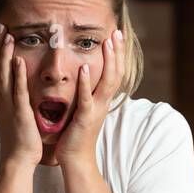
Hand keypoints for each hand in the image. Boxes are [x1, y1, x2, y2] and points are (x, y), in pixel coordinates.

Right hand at [0, 22, 42, 169]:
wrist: (18, 158)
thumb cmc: (20, 136)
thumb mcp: (14, 111)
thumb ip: (14, 95)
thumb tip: (17, 81)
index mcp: (1, 96)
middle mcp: (1, 97)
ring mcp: (9, 104)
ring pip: (2, 74)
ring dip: (3, 53)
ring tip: (6, 34)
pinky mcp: (19, 112)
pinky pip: (17, 91)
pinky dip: (16, 75)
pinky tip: (18, 60)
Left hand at [53, 27, 125, 168]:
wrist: (76, 160)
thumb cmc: (75, 136)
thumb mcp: (84, 111)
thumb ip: (86, 95)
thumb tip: (84, 79)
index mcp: (102, 100)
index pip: (114, 72)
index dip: (117, 54)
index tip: (117, 36)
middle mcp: (103, 103)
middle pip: (116, 72)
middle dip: (117, 52)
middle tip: (118, 32)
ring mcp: (96, 110)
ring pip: (108, 82)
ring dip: (109, 61)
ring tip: (108, 42)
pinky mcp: (84, 117)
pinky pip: (87, 97)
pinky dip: (87, 82)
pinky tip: (86, 67)